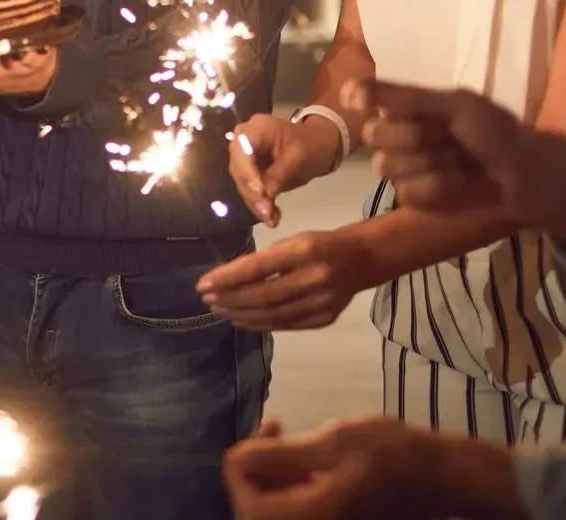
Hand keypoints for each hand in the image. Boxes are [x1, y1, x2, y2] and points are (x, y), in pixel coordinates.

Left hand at [197, 227, 373, 330]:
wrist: (362, 260)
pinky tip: (243, 320)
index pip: (257, 268)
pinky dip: (261, 324)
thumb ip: (266, 260)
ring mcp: (321, 302)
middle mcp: (314, 278)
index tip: (203, 284)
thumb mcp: (294, 240)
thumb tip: (229, 279)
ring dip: (241, 315)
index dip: (227, 278)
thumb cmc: (320, 244)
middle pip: (263, 296)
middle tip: (208, 300)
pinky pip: (286, 325)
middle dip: (230, 299)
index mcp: (304, 251)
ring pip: (273, 315)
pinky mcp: (325, 319)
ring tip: (220, 310)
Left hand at [223, 416, 443, 519]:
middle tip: (271, 427)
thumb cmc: (394, 452)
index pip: (250, 505)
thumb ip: (283, 455)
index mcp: (313, 517)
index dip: (241, 469)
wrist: (442, 475)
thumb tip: (237, 458)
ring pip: (277, 509)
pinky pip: (298, 509)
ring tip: (285, 433)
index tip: (260, 430)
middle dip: (255, 469)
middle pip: (259, 510)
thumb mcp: (337, 441)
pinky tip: (305, 454)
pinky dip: (291, 482)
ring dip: (271, 473)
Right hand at [229, 112, 343, 226]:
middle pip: (239, 169)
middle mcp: (245, 141)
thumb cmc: (311, 144)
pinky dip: (261, 205)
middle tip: (266, 211)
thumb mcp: (298, 157)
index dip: (247, 172)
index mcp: (257, 128)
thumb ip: (279, 174)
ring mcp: (247, 158)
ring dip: (256, 203)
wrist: (318, 145)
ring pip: (243, 184)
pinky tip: (273, 218)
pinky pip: (251, 191)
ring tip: (271, 219)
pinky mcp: (251, 173)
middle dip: (252, 192)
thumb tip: (263, 196)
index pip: (242, 150)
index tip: (260, 192)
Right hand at [344, 78, 536, 218]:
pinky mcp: (413, 197)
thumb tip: (351, 91)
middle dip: (414, 136)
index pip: (364, 98)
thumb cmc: (492, 130)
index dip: (364, 99)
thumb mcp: (455, 104)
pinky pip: (405, 191)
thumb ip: (405, 98)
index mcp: (405, 107)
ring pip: (387, 166)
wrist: (521, 173)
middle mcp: (397, 134)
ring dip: (429, 162)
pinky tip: (456, 181)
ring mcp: (403, 167)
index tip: (365, 102)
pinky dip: (436, 186)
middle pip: (373, 135)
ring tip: (457, 160)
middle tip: (446, 135)